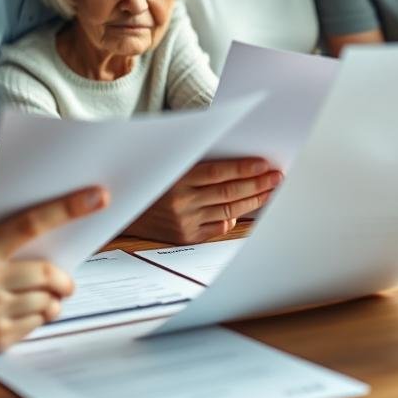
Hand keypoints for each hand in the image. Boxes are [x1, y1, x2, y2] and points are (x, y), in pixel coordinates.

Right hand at [0, 177, 107, 350]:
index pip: (30, 224)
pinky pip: (38, 322)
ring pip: (47, 301)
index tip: (97, 196)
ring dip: (54, 295)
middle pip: (47, 273)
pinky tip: (29, 307)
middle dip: (63, 276)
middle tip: (64, 275)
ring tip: (45, 292)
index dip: (67, 208)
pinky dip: (42, 313)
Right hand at [125, 156, 280, 244]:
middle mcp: (181, 202)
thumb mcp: (167, 163)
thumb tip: (233, 160)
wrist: (120, 210)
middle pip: (229, 192)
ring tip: (270, 190)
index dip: (245, 168)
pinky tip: (246, 208)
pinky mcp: (185, 237)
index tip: (265, 164)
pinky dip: (233, 216)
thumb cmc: (148, 178)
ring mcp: (184, 222)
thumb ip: (195, 161)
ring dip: (253, 200)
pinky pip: (217, 227)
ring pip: (228, 209)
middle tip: (277, 177)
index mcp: (176, 178)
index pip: (219, 172)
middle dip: (257, 184)